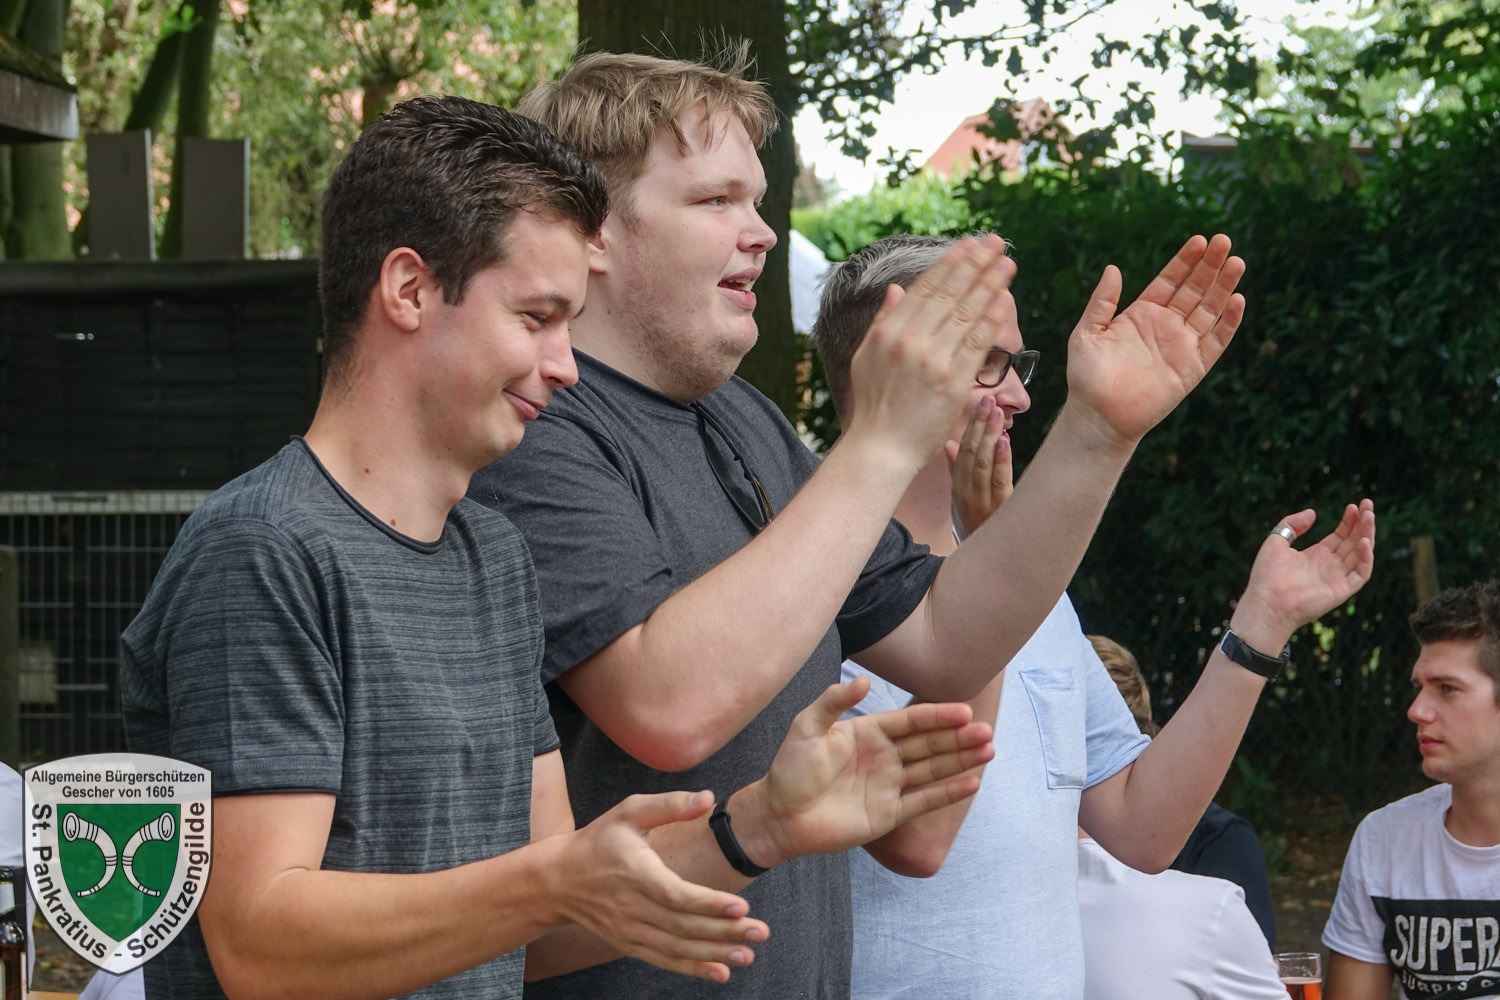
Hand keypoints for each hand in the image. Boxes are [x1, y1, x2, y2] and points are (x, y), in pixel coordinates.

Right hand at [552, 791, 768, 982]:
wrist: (558, 880)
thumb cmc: (599, 840)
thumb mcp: (629, 812)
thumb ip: (669, 806)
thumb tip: (708, 798)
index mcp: (636, 873)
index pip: (675, 895)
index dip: (709, 903)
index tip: (741, 906)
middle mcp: (633, 907)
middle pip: (683, 925)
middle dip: (724, 931)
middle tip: (760, 932)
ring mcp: (630, 930)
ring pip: (677, 948)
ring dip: (714, 953)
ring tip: (747, 954)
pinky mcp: (629, 944)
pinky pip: (664, 960)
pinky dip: (692, 968)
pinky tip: (720, 972)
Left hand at [756, 677, 993, 863]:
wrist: (778, 816)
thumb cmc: (789, 769)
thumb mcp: (807, 727)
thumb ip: (834, 702)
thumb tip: (864, 680)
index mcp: (869, 733)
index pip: (911, 721)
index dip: (937, 716)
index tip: (964, 711)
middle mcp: (884, 757)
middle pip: (929, 744)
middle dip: (959, 738)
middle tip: (987, 731)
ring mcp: (889, 785)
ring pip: (933, 770)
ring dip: (961, 761)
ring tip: (989, 751)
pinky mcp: (889, 814)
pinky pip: (924, 801)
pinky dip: (948, 793)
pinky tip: (972, 782)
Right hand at [845, 235, 1016, 472]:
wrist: (880, 449)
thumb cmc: (873, 407)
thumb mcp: (865, 358)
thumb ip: (883, 321)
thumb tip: (895, 289)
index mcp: (889, 331)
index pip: (926, 288)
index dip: (951, 263)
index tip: (969, 245)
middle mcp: (910, 340)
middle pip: (950, 294)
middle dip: (976, 264)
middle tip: (997, 242)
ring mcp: (932, 360)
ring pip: (967, 313)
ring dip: (991, 284)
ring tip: (1008, 263)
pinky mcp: (952, 382)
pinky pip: (977, 344)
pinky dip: (992, 319)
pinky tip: (1005, 301)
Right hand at [945, 394, 1013, 538]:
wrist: (984, 563)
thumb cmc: (975, 526)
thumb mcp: (960, 500)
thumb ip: (956, 471)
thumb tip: (950, 445)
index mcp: (957, 488)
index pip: (960, 452)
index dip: (969, 427)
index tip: (977, 404)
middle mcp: (966, 494)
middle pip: (970, 454)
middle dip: (979, 425)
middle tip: (988, 400)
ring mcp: (982, 503)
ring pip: (982, 464)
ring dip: (989, 436)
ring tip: (996, 413)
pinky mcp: (1000, 510)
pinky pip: (998, 482)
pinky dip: (1000, 461)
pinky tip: (1003, 441)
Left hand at [1064, 234, 1245, 445]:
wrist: (1098, 416)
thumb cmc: (1087, 377)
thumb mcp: (1087, 333)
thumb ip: (1102, 302)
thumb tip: (1112, 268)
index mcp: (1142, 314)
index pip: (1170, 280)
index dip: (1185, 261)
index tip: (1200, 240)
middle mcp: (1165, 326)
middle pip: (1194, 289)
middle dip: (1209, 266)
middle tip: (1224, 241)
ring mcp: (1181, 345)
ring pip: (1209, 310)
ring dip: (1223, 287)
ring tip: (1236, 262)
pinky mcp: (1193, 368)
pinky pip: (1216, 341)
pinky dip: (1228, 322)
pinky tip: (1237, 300)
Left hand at [1231, 499, 1376, 644]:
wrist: (1266, 602)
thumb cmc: (1267, 576)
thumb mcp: (1276, 541)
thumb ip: (1291, 525)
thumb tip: (1312, 512)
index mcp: (1316, 556)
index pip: (1340, 536)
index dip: (1348, 521)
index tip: (1353, 505)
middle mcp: (1330, 566)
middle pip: (1353, 542)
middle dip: (1362, 523)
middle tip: (1368, 504)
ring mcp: (1338, 578)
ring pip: (1361, 553)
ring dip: (1367, 534)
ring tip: (1369, 516)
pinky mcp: (1342, 590)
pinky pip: (1361, 573)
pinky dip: (1366, 558)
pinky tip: (1363, 541)